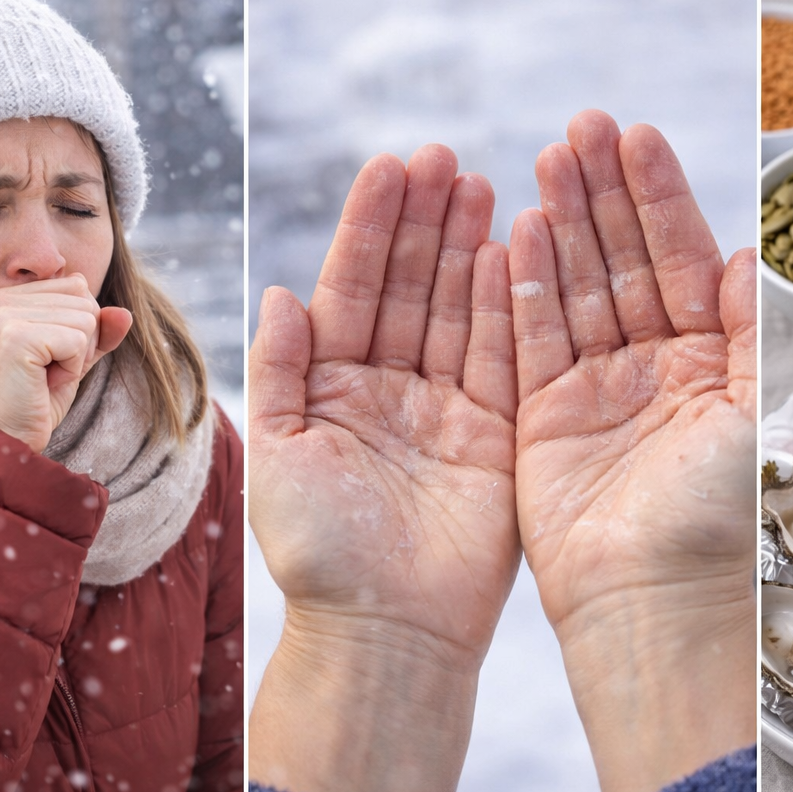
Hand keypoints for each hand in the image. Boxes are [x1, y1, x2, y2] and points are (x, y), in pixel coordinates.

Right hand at [0, 274, 131, 453]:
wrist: (9, 438)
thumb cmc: (38, 398)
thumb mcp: (75, 357)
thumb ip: (100, 331)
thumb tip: (125, 312)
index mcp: (7, 296)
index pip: (77, 285)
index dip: (81, 326)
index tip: (50, 355)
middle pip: (85, 299)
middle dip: (82, 342)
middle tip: (48, 370)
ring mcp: (4, 315)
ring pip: (86, 319)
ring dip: (77, 357)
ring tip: (45, 376)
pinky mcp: (16, 336)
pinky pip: (78, 340)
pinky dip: (72, 367)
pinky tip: (44, 382)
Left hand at [247, 145, 517, 791]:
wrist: (386, 633)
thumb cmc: (319, 554)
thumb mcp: (279, 453)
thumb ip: (280, 370)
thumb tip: (281, 290)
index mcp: (331, 386)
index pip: (353, 288)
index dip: (371, 227)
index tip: (392, 166)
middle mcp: (390, 388)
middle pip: (411, 287)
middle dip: (426, 222)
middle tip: (446, 158)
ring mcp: (447, 408)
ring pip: (459, 310)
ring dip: (468, 247)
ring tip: (483, 183)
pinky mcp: (496, 434)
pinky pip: (502, 356)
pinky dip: (508, 304)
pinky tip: (513, 249)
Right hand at [512, 110, 755, 791]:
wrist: (658, 605)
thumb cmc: (720, 520)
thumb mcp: (755, 412)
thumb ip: (750, 329)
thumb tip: (752, 253)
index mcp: (712, 365)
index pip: (680, 260)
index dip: (657, 198)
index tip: (633, 136)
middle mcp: (655, 373)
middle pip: (623, 263)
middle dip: (603, 195)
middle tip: (579, 126)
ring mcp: (598, 397)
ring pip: (574, 292)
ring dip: (560, 226)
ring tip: (544, 159)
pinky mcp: (544, 425)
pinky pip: (528, 343)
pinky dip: (521, 289)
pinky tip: (513, 233)